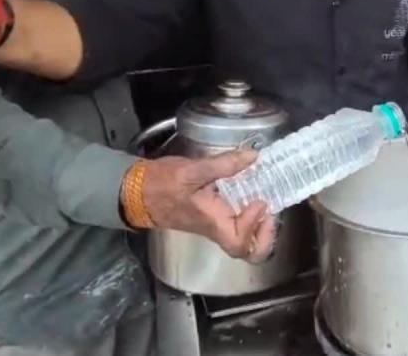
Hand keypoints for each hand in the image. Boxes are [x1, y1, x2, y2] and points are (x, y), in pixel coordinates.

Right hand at [141, 151, 276, 262]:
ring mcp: (217, 224)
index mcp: (212, 224)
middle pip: (248, 251)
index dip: (253, 227)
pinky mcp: (216, 215)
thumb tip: (253, 156)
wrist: (137, 191)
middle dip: (266, 237)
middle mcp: (217, 229)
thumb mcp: (191, 171)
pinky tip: (255, 192)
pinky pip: (239, 222)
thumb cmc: (160, 185)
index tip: (258, 201)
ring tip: (267, 202)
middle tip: (271, 213)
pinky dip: (252, 212)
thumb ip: (223, 164)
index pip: (239, 243)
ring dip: (261, 225)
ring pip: (246, 239)